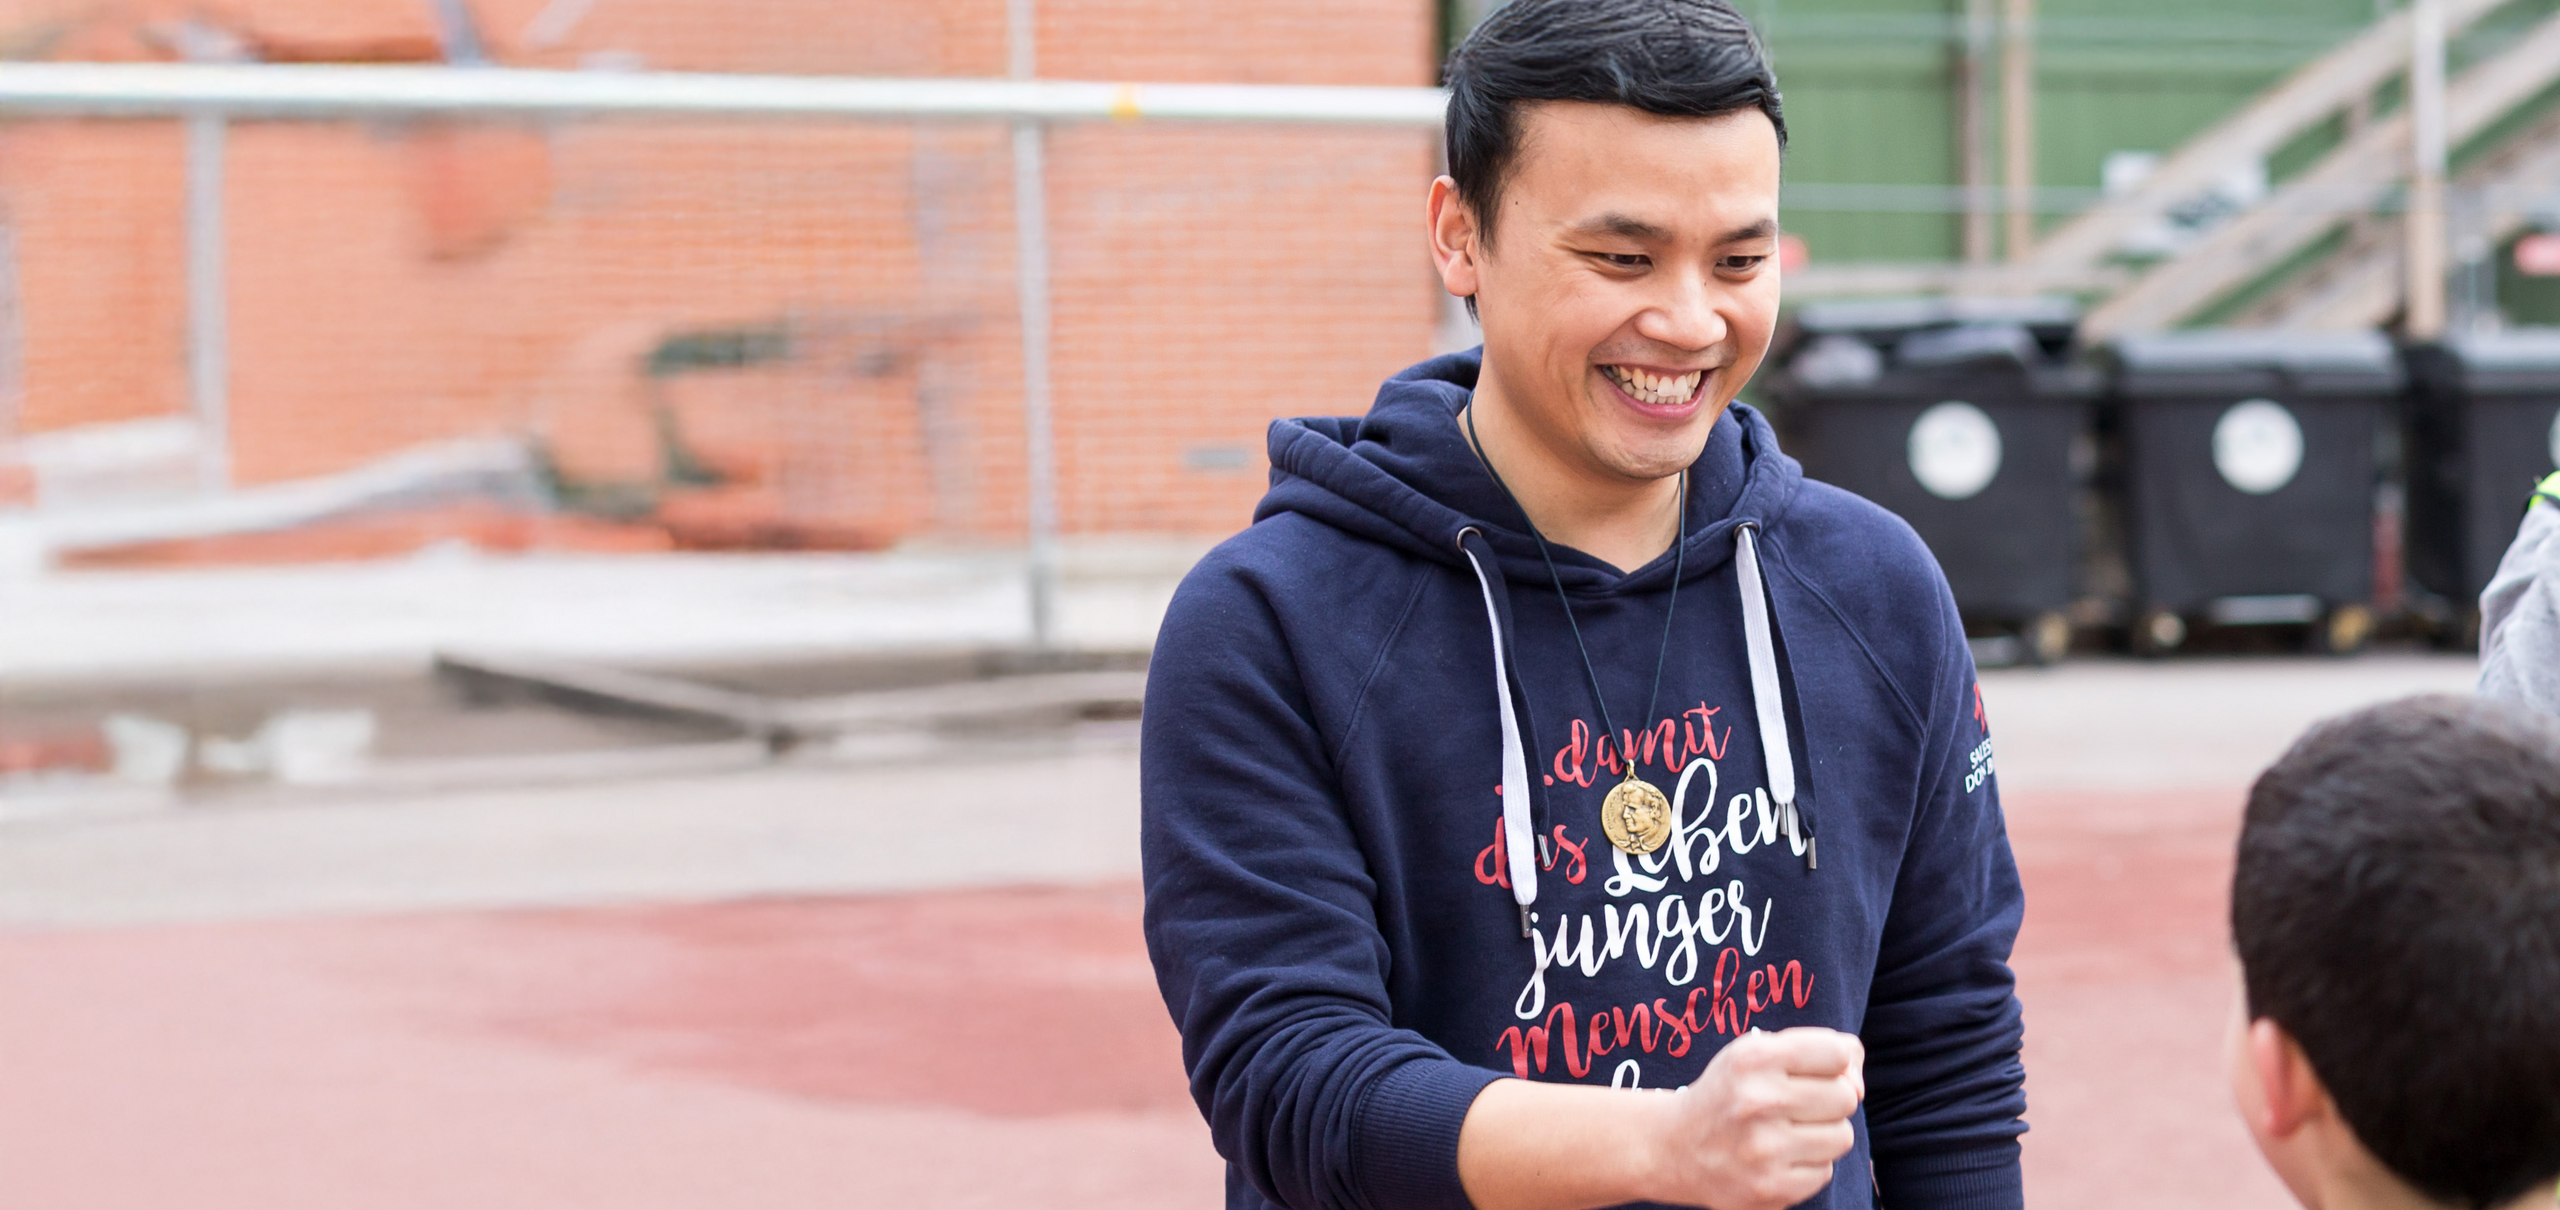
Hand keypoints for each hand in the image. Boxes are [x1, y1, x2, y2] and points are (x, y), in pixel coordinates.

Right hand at [1641, 1027, 1864, 1209]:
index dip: (1830, 1062)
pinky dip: (1807, 1165)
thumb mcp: (1760, 1051)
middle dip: (1828, 1099)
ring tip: (1786, 1132)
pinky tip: (1777, 1158)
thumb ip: (1823, 1049)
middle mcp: (1758, 1102)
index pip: (1838, 1053)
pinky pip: (1824, 1172)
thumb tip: (1859, 1087)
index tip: (1805, 1070)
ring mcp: (1764, 1150)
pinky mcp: (1771, 1189)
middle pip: (1845, 1097)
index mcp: (1754, 1058)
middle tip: (1793, 1105)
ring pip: (1842, 1137)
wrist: (1673, 1148)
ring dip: (1822, 1134)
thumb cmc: (1731, 1093)